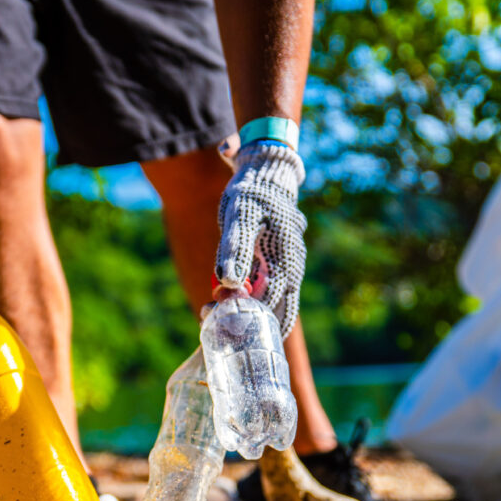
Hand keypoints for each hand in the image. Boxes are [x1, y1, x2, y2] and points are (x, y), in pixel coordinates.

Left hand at [215, 143, 307, 337]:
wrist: (265, 177)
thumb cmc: (251, 194)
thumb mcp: (238, 217)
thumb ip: (234, 249)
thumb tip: (228, 282)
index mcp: (285, 261)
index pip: (268, 304)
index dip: (243, 317)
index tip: (216, 320)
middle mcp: (291, 270)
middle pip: (273, 311)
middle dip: (245, 323)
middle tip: (209, 322)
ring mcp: (287, 269)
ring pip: (271, 305)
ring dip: (245, 314)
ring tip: (210, 315)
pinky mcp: (278, 267)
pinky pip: (267, 293)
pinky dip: (249, 302)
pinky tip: (224, 303)